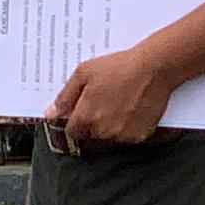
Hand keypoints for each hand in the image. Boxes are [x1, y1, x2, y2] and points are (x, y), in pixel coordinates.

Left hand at [49, 48, 172, 152]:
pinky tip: (131, 109)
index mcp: (86, 117)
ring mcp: (122, 135)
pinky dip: (127, 127)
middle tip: (103, 101)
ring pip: (109, 137)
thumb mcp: (83, 73)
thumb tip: (51, 113)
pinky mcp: (140, 136)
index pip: (72, 131)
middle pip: (90, 135)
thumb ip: (65, 97)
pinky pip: (127, 137)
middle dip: (92, 122)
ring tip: (119, 102)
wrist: (153, 68)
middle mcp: (103, 131)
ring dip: (109, 126)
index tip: (81, 111)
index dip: (74, 120)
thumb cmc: (118, 67)